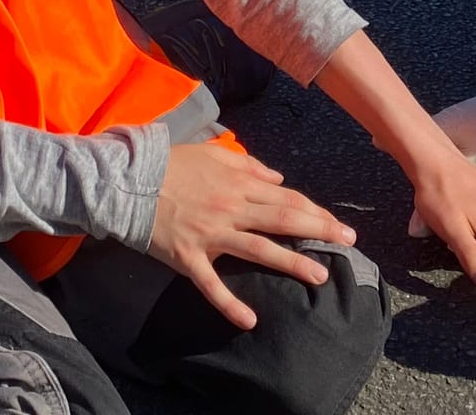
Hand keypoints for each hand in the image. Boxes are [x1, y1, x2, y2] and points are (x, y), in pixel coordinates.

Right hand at [150, 143, 357, 330]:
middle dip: (319, 232)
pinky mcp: (189, 258)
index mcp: (239, 185)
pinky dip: (230, 304)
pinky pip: (212, 285)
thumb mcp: (214, 154)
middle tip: (348, 244)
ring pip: (259, 250)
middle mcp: (232, 210)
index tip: (339, 224)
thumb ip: (248, 165)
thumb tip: (278, 178)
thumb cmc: (172, 164)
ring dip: (291, 264)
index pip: (287, 200)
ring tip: (319, 277)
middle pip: (284, 221)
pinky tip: (250, 321)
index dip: (316, 212)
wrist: (128, 180)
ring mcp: (212, 235)